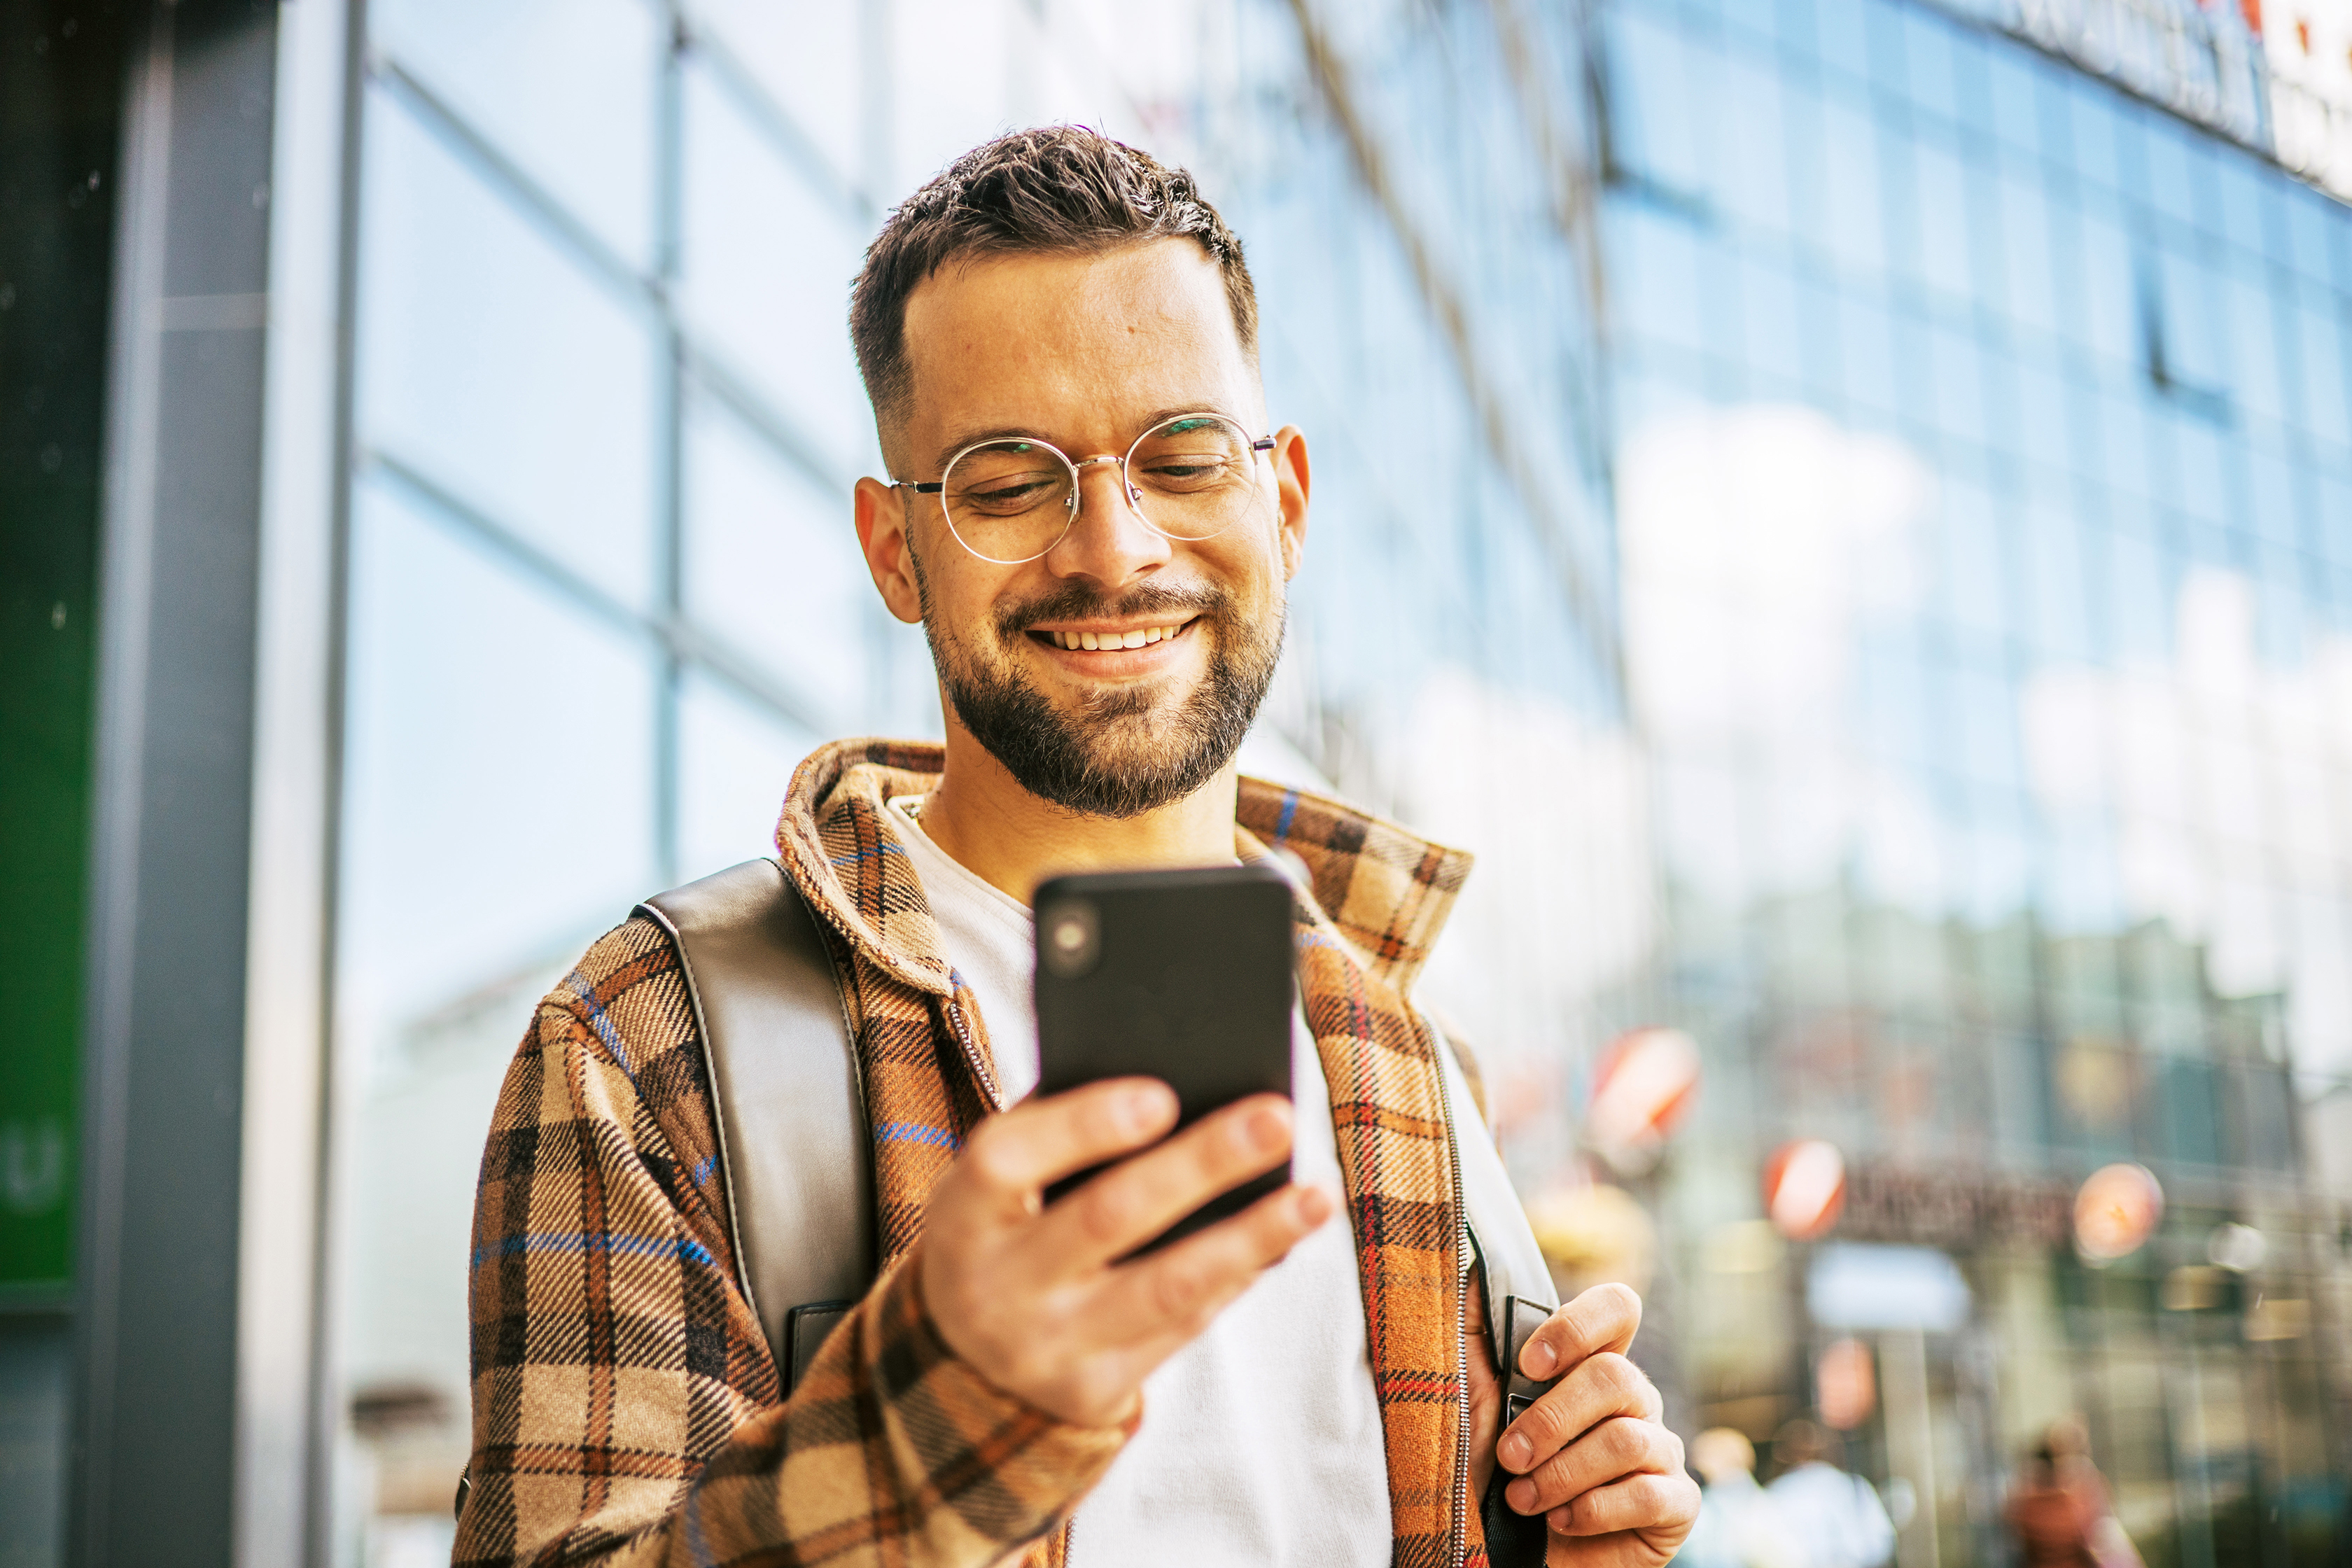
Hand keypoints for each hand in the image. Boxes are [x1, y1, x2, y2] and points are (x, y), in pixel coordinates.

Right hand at [918, 1077, 1332, 1427]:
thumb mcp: (998, 1187)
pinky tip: (1281, 1239)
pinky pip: (1181, 1327)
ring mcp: (1045, 1348)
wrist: (966, 1362)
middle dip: (1201, 1165)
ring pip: (1165, 1286)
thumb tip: (1178, 1085)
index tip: (1163, 1095)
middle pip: (1108, 1217)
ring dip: (1251, 1236)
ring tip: (1316, 1194)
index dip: (1083, 1125)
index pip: (1008, 1160)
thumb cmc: (1003, 1230)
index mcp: (961, 1215)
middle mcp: (994, 1287)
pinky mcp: (1092, 1390)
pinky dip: (1236, 1276)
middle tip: (1277, 1118)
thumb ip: (1059, 1131)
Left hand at [1475, 1282, 1698, 1565]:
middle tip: (1509, 1456)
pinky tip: (1562, 1522)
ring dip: (1562, 1474)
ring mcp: (1660, 1450)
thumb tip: (1468, 1255)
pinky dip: (1594, 1511)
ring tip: (1523, 1500)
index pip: (1618, 1309)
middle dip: (1551, 1420)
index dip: (1579, 1327)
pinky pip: (1651, 1494)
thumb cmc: (1484, 1468)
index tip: (1530, 1366)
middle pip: (1616, 1376)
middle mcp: (1634, 1399)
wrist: (1501, 1552)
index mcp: (1590, 1364)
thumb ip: (1474, 1324)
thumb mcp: (1467, 1391)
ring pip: (1628, 1439)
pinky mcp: (1676, 1505)